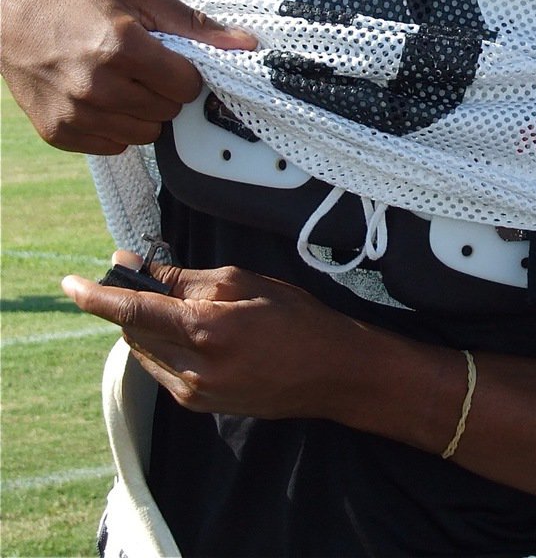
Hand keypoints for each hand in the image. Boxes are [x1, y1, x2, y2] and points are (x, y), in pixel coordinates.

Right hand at [0, 0, 256, 153]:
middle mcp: (97, 86)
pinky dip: (116, 125)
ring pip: (145, 133)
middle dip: (165, 89)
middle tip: (143, 65)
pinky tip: (101, 97)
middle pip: (168, 110)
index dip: (185, 71)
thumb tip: (244, 44)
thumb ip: (193, 23)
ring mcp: (75, 114)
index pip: (186, 84)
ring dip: (144, 110)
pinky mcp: (58, 133)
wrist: (4, 13)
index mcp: (121, 47)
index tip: (170, 58)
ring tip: (122, 80)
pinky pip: (113, 145)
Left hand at [62, 253, 358, 418]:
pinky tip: (195, 330)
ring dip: (149, 324)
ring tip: (186, 305)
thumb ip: (182, 278)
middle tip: (146, 274)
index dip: (97, 296)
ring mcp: (193, 392)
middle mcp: (192, 369)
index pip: (133, 311)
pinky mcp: (198, 405)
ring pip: (146, 350)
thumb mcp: (241, 281)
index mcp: (204, 331)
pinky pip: (162, 368)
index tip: (71, 284)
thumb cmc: (294, 317)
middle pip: (135, 331)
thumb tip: (134, 265)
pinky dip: (166, 344)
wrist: (329, 370)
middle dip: (133, 302)